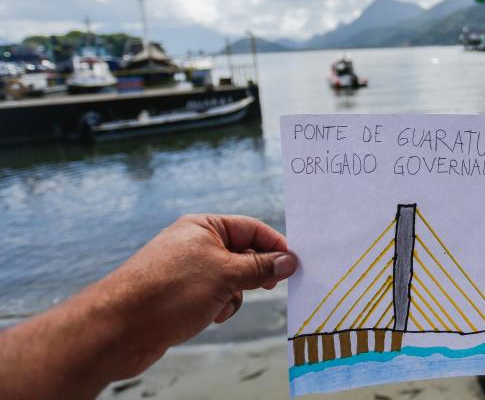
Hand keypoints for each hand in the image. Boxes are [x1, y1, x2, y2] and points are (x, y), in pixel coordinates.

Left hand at [96, 214, 297, 375]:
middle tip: (272, 286)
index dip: (275, 245)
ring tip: (221, 306)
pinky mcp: (181, 296)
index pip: (251, 228)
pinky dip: (219, 307)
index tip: (294, 264)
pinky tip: (208, 317)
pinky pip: (215, 297)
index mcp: (203, 227)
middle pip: (243, 253)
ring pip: (231, 279)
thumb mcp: (225, 275)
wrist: (119, 329)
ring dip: (235, 295)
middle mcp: (195, 245)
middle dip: (255, 273)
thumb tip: (288, 261)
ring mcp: (188, 271)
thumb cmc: (168, 291)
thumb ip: (260, 267)